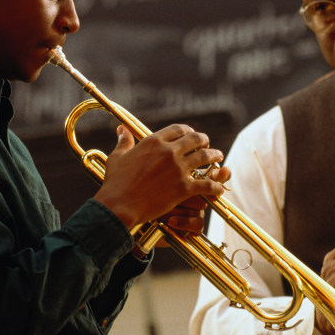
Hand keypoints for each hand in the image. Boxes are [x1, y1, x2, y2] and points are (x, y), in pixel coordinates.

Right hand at [93, 124, 226, 229]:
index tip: (191, 134)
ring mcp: (177, 169)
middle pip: (195, 139)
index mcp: (153, 141)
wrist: (119, 205)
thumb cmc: (115, 183)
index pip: (178, 129)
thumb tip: (121, 129)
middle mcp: (168, 151)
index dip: (188, 130)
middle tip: (208, 145)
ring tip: (219, 158)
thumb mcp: (117, 157)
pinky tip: (219, 189)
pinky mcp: (183, 188)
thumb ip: (124, 141)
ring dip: (215, 156)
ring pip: (205, 157)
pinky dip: (215, 186)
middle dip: (204, 141)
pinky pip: (206, 184)